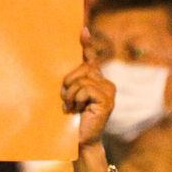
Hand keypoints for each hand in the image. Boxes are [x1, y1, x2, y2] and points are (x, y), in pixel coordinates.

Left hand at [62, 28, 115, 149]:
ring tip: (72, 108)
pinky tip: (78, 111)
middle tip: (67, 100)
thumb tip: (62, 71)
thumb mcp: (69, 96)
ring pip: (82, 79)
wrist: (79, 141)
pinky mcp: (106, 100)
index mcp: (96, 80)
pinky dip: (76, 100)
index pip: (91, 59)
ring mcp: (108, 91)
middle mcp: (105, 83)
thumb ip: (71, 82)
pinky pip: (85, 89)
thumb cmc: (71, 120)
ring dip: (71, 95)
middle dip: (69, 83)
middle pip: (82, 68)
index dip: (87, 44)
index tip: (83, 29)